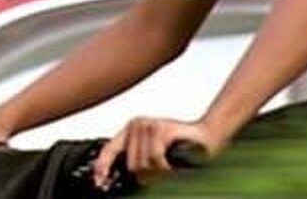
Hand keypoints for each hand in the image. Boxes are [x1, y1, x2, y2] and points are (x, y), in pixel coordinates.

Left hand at [92, 116, 218, 188]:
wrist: (207, 136)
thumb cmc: (182, 146)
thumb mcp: (154, 153)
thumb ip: (138, 160)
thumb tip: (128, 176)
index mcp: (129, 130)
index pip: (108, 149)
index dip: (102, 167)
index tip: (99, 182)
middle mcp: (135, 125)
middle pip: (131, 164)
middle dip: (147, 175)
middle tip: (163, 170)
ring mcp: (147, 125)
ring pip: (143, 164)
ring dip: (159, 171)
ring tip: (169, 163)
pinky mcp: (160, 128)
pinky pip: (156, 158)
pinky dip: (165, 166)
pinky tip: (172, 161)